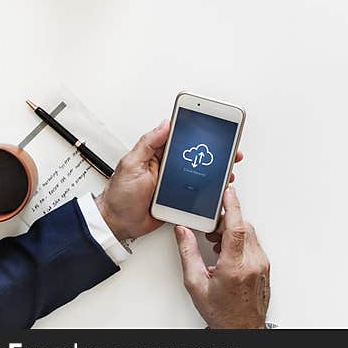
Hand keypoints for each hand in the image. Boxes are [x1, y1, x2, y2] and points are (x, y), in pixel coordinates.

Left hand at [95, 121, 243, 240]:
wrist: (117, 224)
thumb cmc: (119, 195)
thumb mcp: (131, 164)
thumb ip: (148, 143)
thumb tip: (165, 124)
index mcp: (158, 155)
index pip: (180, 137)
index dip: (197, 131)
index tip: (213, 126)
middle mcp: (168, 167)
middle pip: (196, 156)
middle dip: (214, 153)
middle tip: (230, 151)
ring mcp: (175, 183)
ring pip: (200, 174)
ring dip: (215, 172)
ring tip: (228, 171)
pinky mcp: (178, 199)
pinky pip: (197, 193)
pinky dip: (208, 192)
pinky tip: (218, 190)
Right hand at [175, 187, 270, 328]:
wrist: (242, 328)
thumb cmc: (221, 313)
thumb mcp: (196, 285)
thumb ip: (188, 254)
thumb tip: (183, 232)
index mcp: (235, 267)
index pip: (237, 227)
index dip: (232, 206)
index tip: (227, 192)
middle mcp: (252, 263)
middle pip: (243, 227)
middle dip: (226, 221)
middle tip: (210, 227)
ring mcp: (261, 263)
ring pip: (249, 233)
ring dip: (233, 231)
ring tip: (216, 243)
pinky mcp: (265, 265)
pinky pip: (254, 243)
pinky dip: (240, 241)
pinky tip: (227, 251)